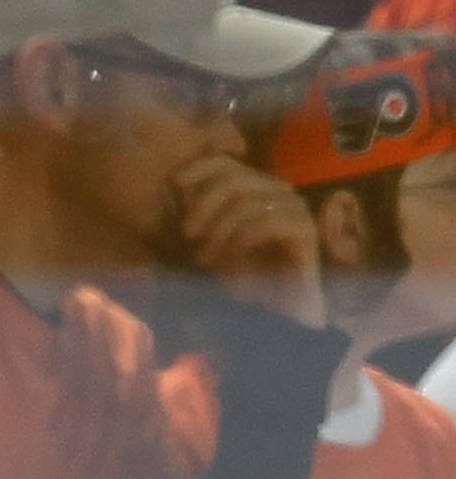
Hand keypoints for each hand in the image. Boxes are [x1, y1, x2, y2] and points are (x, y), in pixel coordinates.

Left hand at [169, 157, 325, 327]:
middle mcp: (278, 191)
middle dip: (206, 205)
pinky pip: (267, 222)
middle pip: (236, 179)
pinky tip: (228, 263)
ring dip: (220, 230)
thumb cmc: (243, 282)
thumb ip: (200, 219)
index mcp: (257, 189)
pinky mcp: (305, 229)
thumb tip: (177, 188)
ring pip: (249, 201)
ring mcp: (294, 208)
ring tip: (206, 259)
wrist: (277, 315)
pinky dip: (240, 240)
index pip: (227, 164)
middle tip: (189, 235)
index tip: (174, 184)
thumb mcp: (211, 246)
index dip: (199, 168)